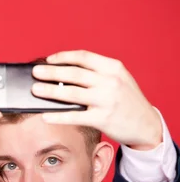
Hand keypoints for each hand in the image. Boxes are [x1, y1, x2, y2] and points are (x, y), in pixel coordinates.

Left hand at [31, 50, 162, 149]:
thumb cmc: (127, 101)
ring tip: (36, 89)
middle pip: (74, 74)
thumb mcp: (119, 80)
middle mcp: (110, 82)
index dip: (64, 57)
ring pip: (71, 93)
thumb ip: (97, 75)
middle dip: (51, 72)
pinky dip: (58, 116)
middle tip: (36, 72)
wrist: (146, 124)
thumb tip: (64, 75)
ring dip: (50, 91)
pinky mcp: (102, 119)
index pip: (84, 57)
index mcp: (113, 67)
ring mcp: (106, 100)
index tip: (49, 59)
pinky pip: (75, 116)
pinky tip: (46, 115)